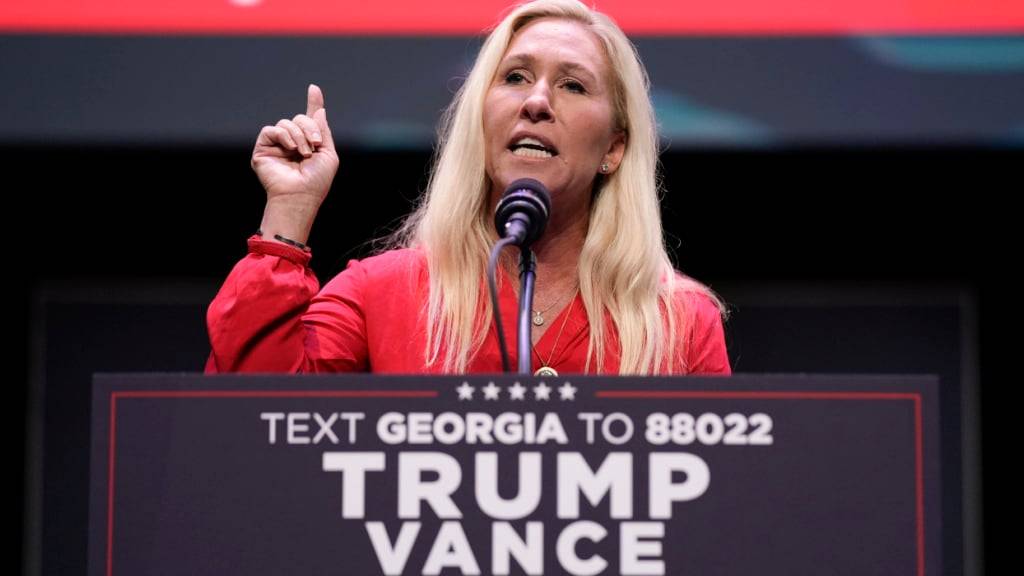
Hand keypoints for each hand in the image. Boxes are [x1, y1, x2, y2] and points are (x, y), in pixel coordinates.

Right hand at [251, 84, 338, 209]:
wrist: (300, 195)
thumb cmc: (316, 181)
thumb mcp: (328, 154)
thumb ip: (323, 130)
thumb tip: (320, 109)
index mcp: (308, 144)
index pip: (309, 120)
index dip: (313, 103)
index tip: (314, 89)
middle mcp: (292, 143)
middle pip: (299, 118)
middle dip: (310, 128)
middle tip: (315, 145)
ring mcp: (277, 146)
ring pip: (286, 123)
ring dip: (299, 136)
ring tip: (304, 153)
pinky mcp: (262, 149)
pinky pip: (271, 130)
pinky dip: (283, 136)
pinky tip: (291, 148)